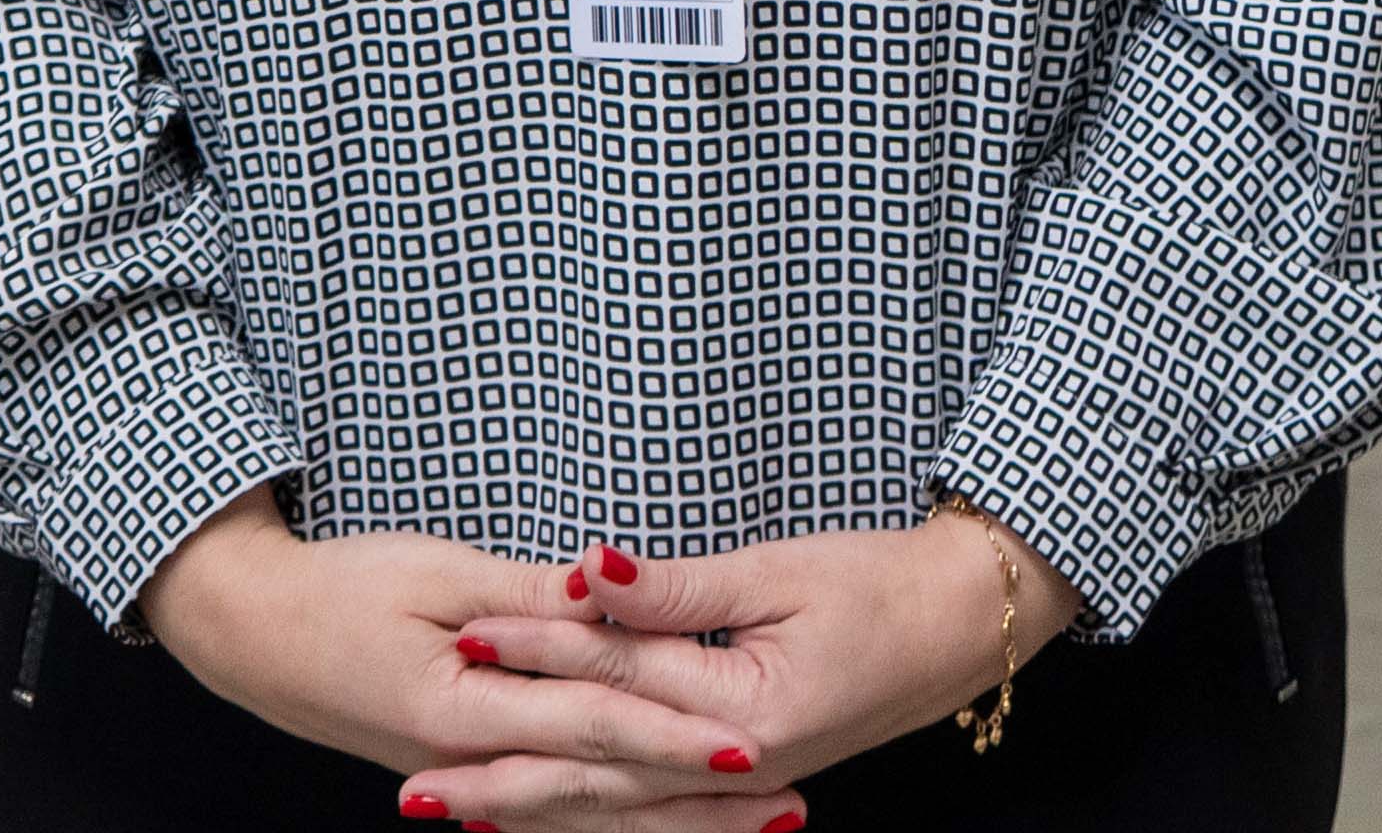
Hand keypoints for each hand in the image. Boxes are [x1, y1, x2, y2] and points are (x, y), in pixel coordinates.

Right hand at [139, 489, 785, 828]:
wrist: (253, 632)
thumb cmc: (340, 586)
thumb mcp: (435, 571)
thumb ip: (529, 598)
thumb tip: (608, 593)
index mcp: (464, 709)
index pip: (595, 725)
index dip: (677, 736)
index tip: (752, 748)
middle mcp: (473, 762)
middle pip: (607, 790)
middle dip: (701, 804)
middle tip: (790, 807)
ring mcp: (470, 778)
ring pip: (591, 817)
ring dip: (676, 825)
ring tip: (762, 826)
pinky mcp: (470, 773)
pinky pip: (558, 813)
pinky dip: (619, 824)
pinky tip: (667, 829)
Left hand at [426, 512, 1082, 820]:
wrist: (966, 624)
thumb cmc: (880, 585)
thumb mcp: (776, 573)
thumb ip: (673, 590)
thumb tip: (583, 575)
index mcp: (746, 716)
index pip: (614, 681)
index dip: (534, 655)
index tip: (459, 640)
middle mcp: (739, 766)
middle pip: (599, 774)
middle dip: (503, 780)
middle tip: (415, 792)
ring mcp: (743, 781)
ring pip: (617, 804)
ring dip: (531, 808)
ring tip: (451, 812)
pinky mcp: (745, 774)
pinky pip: (649, 806)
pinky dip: (588, 811)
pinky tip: (535, 814)